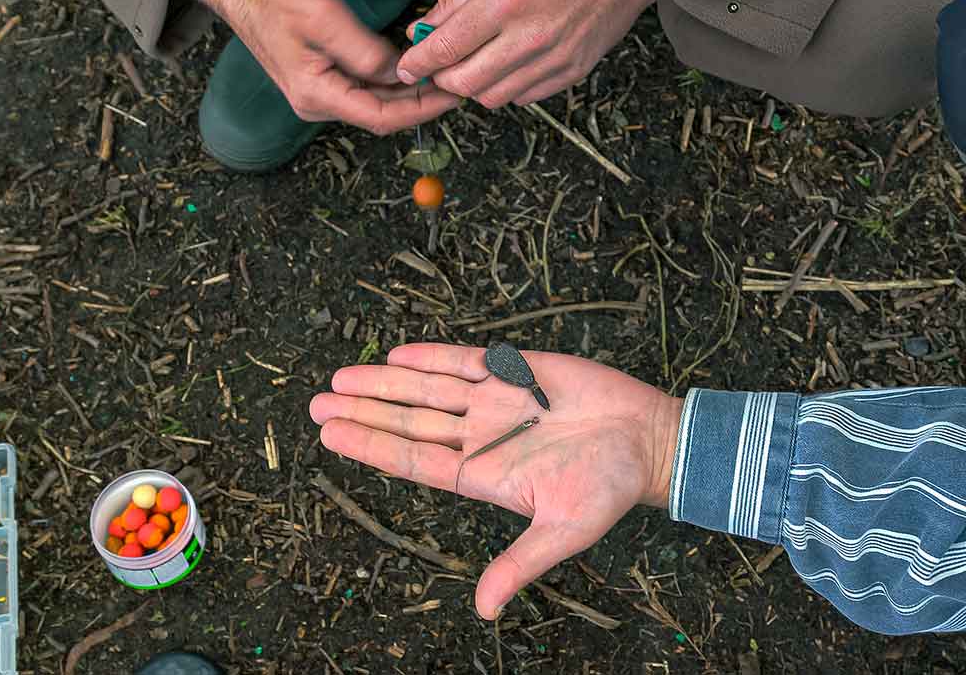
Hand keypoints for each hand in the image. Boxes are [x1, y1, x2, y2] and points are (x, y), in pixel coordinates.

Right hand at [200, 0, 460, 133]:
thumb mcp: (321, 20)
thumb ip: (364, 52)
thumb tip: (401, 73)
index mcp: (317, 96)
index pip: (381, 118)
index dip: (421, 110)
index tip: (450, 96)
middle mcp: (318, 102)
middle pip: (381, 113)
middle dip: (420, 101)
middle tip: (455, 83)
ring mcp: (318, 92)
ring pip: (374, 101)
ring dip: (407, 91)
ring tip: (440, 77)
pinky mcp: (320, 78)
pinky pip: (362, 87)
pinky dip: (389, 80)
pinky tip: (411, 69)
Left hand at [309, 343, 680, 618]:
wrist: (648, 440)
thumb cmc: (609, 489)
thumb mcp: (563, 532)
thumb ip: (519, 564)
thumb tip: (485, 612)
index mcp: (482, 474)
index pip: (413, 459)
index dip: (371, 446)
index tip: (330, 435)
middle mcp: (480, 434)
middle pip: (409, 421)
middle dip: (364, 411)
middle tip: (317, 403)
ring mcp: (494, 400)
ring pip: (427, 388)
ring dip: (385, 381)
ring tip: (341, 377)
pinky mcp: (516, 369)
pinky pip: (465, 359)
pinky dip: (432, 355)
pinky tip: (397, 355)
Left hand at [395, 0, 654, 107]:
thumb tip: (425, 29)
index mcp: (503, 3)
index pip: (444, 49)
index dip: (418, 63)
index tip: (407, 68)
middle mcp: (528, 38)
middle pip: (464, 84)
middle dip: (443, 80)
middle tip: (437, 68)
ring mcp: (553, 59)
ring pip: (492, 97)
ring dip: (474, 86)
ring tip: (471, 65)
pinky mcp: (571, 72)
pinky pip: (524, 96)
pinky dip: (506, 86)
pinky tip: (506, 65)